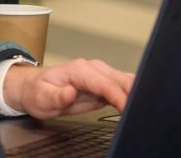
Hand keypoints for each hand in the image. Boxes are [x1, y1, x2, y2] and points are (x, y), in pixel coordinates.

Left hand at [3, 59, 133, 118]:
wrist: (34, 88)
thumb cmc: (38, 92)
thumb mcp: (41, 97)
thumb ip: (56, 96)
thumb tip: (70, 92)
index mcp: (79, 70)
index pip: (105, 83)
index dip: (118, 96)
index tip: (127, 108)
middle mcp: (93, 69)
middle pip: (121, 80)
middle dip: (134, 94)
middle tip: (142, 112)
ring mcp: (100, 76)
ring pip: (126, 81)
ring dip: (137, 93)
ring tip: (145, 108)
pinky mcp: (104, 85)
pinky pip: (123, 87)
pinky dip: (134, 95)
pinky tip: (140, 105)